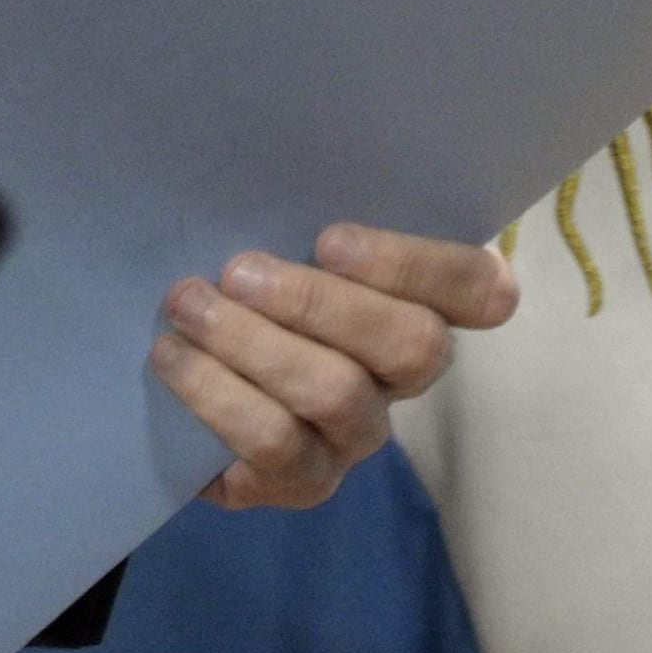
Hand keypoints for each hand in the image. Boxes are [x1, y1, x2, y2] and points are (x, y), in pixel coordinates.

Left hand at [156, 225, 518, 507]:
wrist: (175, 382)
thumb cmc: (241, 287)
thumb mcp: (275, 243)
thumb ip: (296, 221)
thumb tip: (263, 171)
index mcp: (418, 305)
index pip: (479, 290)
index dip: (418, 265)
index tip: (329, 239)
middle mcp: (402, 377)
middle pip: (415, 345)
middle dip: (317, 302)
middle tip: (237, 272)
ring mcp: (358, 435)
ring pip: (337, 393)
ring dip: (252, 343)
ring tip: (186, 307)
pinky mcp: (306, 481)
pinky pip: (275, 443)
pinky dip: (215, 393)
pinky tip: (172, 357)